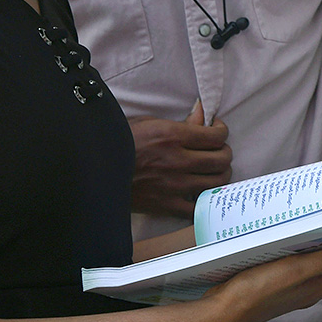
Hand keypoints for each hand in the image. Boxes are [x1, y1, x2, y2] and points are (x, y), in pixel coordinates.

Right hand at [129, 102, 231, 217]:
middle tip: (218, 151)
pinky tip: (201, 194)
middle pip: (221, 160)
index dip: (222, 131)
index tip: (217, 131)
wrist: (96, 167)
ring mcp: (173, 185)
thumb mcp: (149, 123)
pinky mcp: (165, 205)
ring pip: (216, 183)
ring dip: (220, 176)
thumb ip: (181, 121)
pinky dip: (203, 202)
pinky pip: (197, 209)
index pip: (216, 136)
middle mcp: (177, 161)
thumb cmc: (120, 141)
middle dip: (224, 154)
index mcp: (173, 136)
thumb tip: (202, 113)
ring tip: (214, 171)